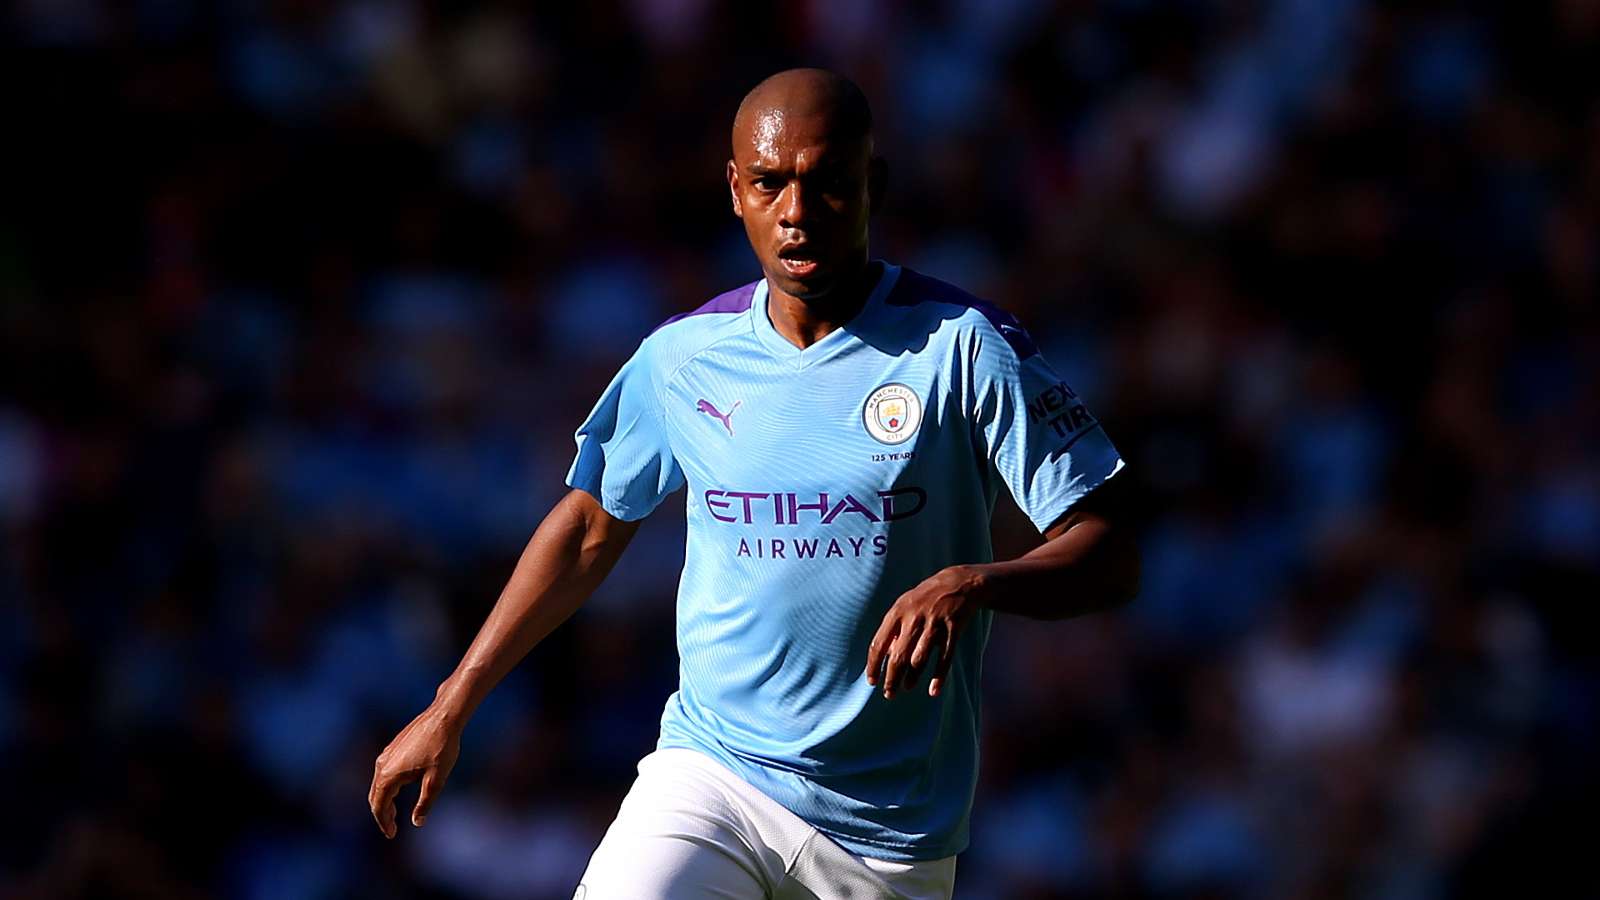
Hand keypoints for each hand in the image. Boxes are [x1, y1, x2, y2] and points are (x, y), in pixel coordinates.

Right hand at [369, 704, 461, 838]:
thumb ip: (425, 803)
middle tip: (392, 829)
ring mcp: (386, 754)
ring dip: (384, 801)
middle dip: (382, 814)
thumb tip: (417, 822)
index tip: (392, 835)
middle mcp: (382, 764)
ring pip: (378, 784)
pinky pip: (383, 772)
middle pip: (375, 796)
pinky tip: (398, 790)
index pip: (379, 805)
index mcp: (389, 774)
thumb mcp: (436, 780)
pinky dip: (387, 787)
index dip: (384, 822)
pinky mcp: (393, 747)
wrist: (444, 717)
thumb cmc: (442, 748)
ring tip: (394, 814)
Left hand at [865, 565, 985, 698]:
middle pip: (898, 655)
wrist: (958, 583)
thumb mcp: (905, 606)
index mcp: (898, 612)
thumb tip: (885, 657)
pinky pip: (945, 658)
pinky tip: (933, 690)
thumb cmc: (925, 598)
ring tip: (906, 688)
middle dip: (891, 678)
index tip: (871, 681)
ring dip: (912, 677)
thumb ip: (894, 629)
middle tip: (889, 694)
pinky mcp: (953, 630)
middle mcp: (914, 618)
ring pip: (919, 658)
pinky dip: (938, 676)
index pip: (879, 643)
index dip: (873, 665)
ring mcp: (934, 624)